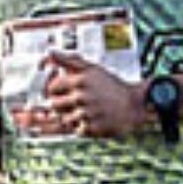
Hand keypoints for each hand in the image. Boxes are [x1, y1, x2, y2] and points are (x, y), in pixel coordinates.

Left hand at [30, 52, 149, 138]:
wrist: (133, 105)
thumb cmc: (111, 86)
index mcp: (80, 81)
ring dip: (72, 117)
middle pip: (54, 105)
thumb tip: (49, 53)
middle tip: (74, 103)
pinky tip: (93, 119)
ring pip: (64, 119)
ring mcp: (87, 113)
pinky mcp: (92, 128)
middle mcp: (82, 97)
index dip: (56, 90)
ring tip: (86, 111)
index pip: (52, 88)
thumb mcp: (92, 69)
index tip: (64, 91)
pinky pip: (76, 130)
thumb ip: (69, 60)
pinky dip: (82, 127)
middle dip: (61, 104)